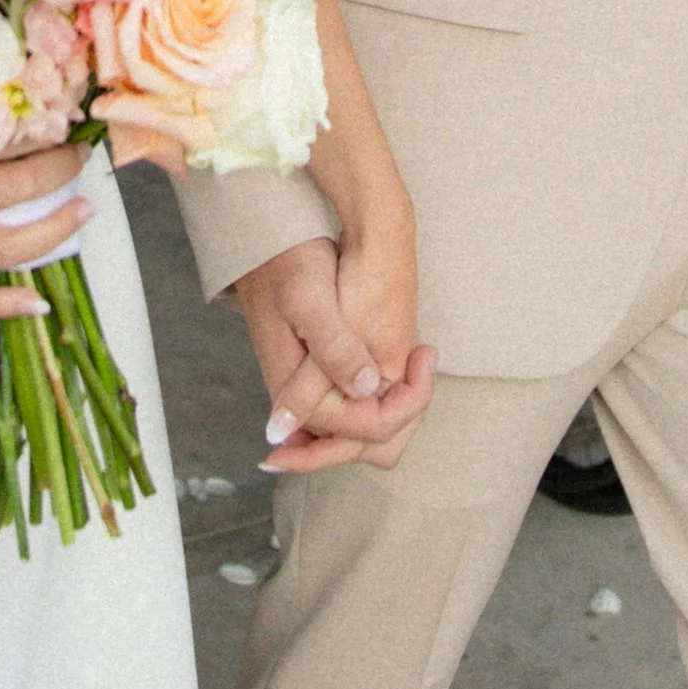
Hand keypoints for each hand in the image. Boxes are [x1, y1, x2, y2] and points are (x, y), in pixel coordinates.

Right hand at [0, 117, 89, 319]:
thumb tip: (13, 88)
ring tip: (83, 210)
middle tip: (81, 151)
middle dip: (60, 167)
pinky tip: (37, 304)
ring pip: (6, 246)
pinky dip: (4, 304)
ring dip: (53, 229)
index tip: (68, 112)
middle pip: (17, 187)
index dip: (44, 126)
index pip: (4, 140)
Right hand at [235, 236, 434, 475]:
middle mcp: (302, 407)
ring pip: (365, 433)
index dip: (407, 404)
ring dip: (397, 406)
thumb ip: (333, 348)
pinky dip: (384, 396)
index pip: (368, 431)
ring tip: (415, 359)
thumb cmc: (287, 262)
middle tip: (422, 359)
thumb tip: (365, 388)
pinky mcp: (316, 381)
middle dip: (405, 413)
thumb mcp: (308, 298)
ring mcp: (309, 396)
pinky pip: (356, 411)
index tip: (423, 355)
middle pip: (368, 445)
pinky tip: (399, 363)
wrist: (263, 243)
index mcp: (298, 393)